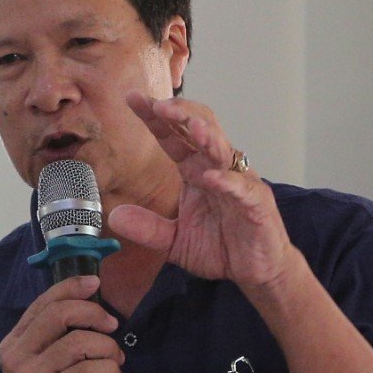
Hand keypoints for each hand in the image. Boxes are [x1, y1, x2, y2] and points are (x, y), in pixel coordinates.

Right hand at [0, 275, 125, 372]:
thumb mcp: (40, 368)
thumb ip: (54, 341)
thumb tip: (94, 311)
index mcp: (13, 344)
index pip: (43, 303)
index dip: (72, 287)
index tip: (96, 284)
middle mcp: (16, 356)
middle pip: (61, 314)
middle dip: (95, 315)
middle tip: (113, 328)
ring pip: (80, 343)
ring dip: (107, 349)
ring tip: (115, 362)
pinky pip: (90, 370)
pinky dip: (110, 370)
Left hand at [106, 95, 293, 293]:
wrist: (257, 273)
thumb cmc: (222, 247)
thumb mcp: (175, 241)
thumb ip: (148, 228)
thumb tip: (115, 216)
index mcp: (196, 171)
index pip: (174, 136)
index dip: (155, 117)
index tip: (133, 99)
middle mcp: (217, 169)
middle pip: (201, 128)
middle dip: (181, 113)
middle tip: (158, 104)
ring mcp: (239, 183)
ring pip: (223, 150)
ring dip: (206, 135)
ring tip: (189, 125)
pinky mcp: (257, 204)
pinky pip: (241, 188)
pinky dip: (227, 181)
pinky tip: (210, 178)